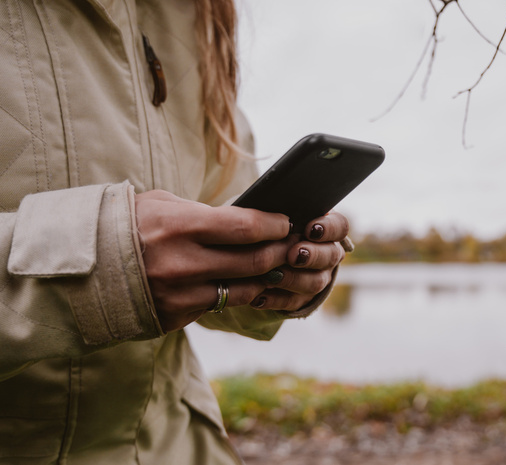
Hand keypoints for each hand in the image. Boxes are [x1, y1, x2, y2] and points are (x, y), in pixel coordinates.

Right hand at [135, 190, 290, 331]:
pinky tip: (247, 283)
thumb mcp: (162, 205)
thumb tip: (249, 220)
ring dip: (267, 277)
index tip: (285, 222)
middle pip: (254, 261)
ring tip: (277, 265)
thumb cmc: (128, 226)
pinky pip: (219, 305)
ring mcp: (180, 295)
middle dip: (280, 251)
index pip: (246, 228)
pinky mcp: (175, 317)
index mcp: (179, 226)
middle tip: (291, 244)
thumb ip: (205, 214)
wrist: (81, 268)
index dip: (274, 225)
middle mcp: (182, 264)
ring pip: (245, 290)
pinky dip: (238, 293)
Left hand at [250, 211, 349, 310]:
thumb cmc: (269, 224)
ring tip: (270, 276)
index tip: (310, 229)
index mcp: (326, 227)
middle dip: (312, 255)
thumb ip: (281, 212)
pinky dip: (275, 299)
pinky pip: (293, 301)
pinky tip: (259, 296)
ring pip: (315, 282)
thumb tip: (274, 215)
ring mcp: (318, 276)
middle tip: (293, 255)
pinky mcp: (302, 297)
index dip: (328, 229)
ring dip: (293, 279)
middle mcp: (328, 253)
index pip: (340, 226)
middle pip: (331, 256)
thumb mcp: (276, 213)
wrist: (258, 248)